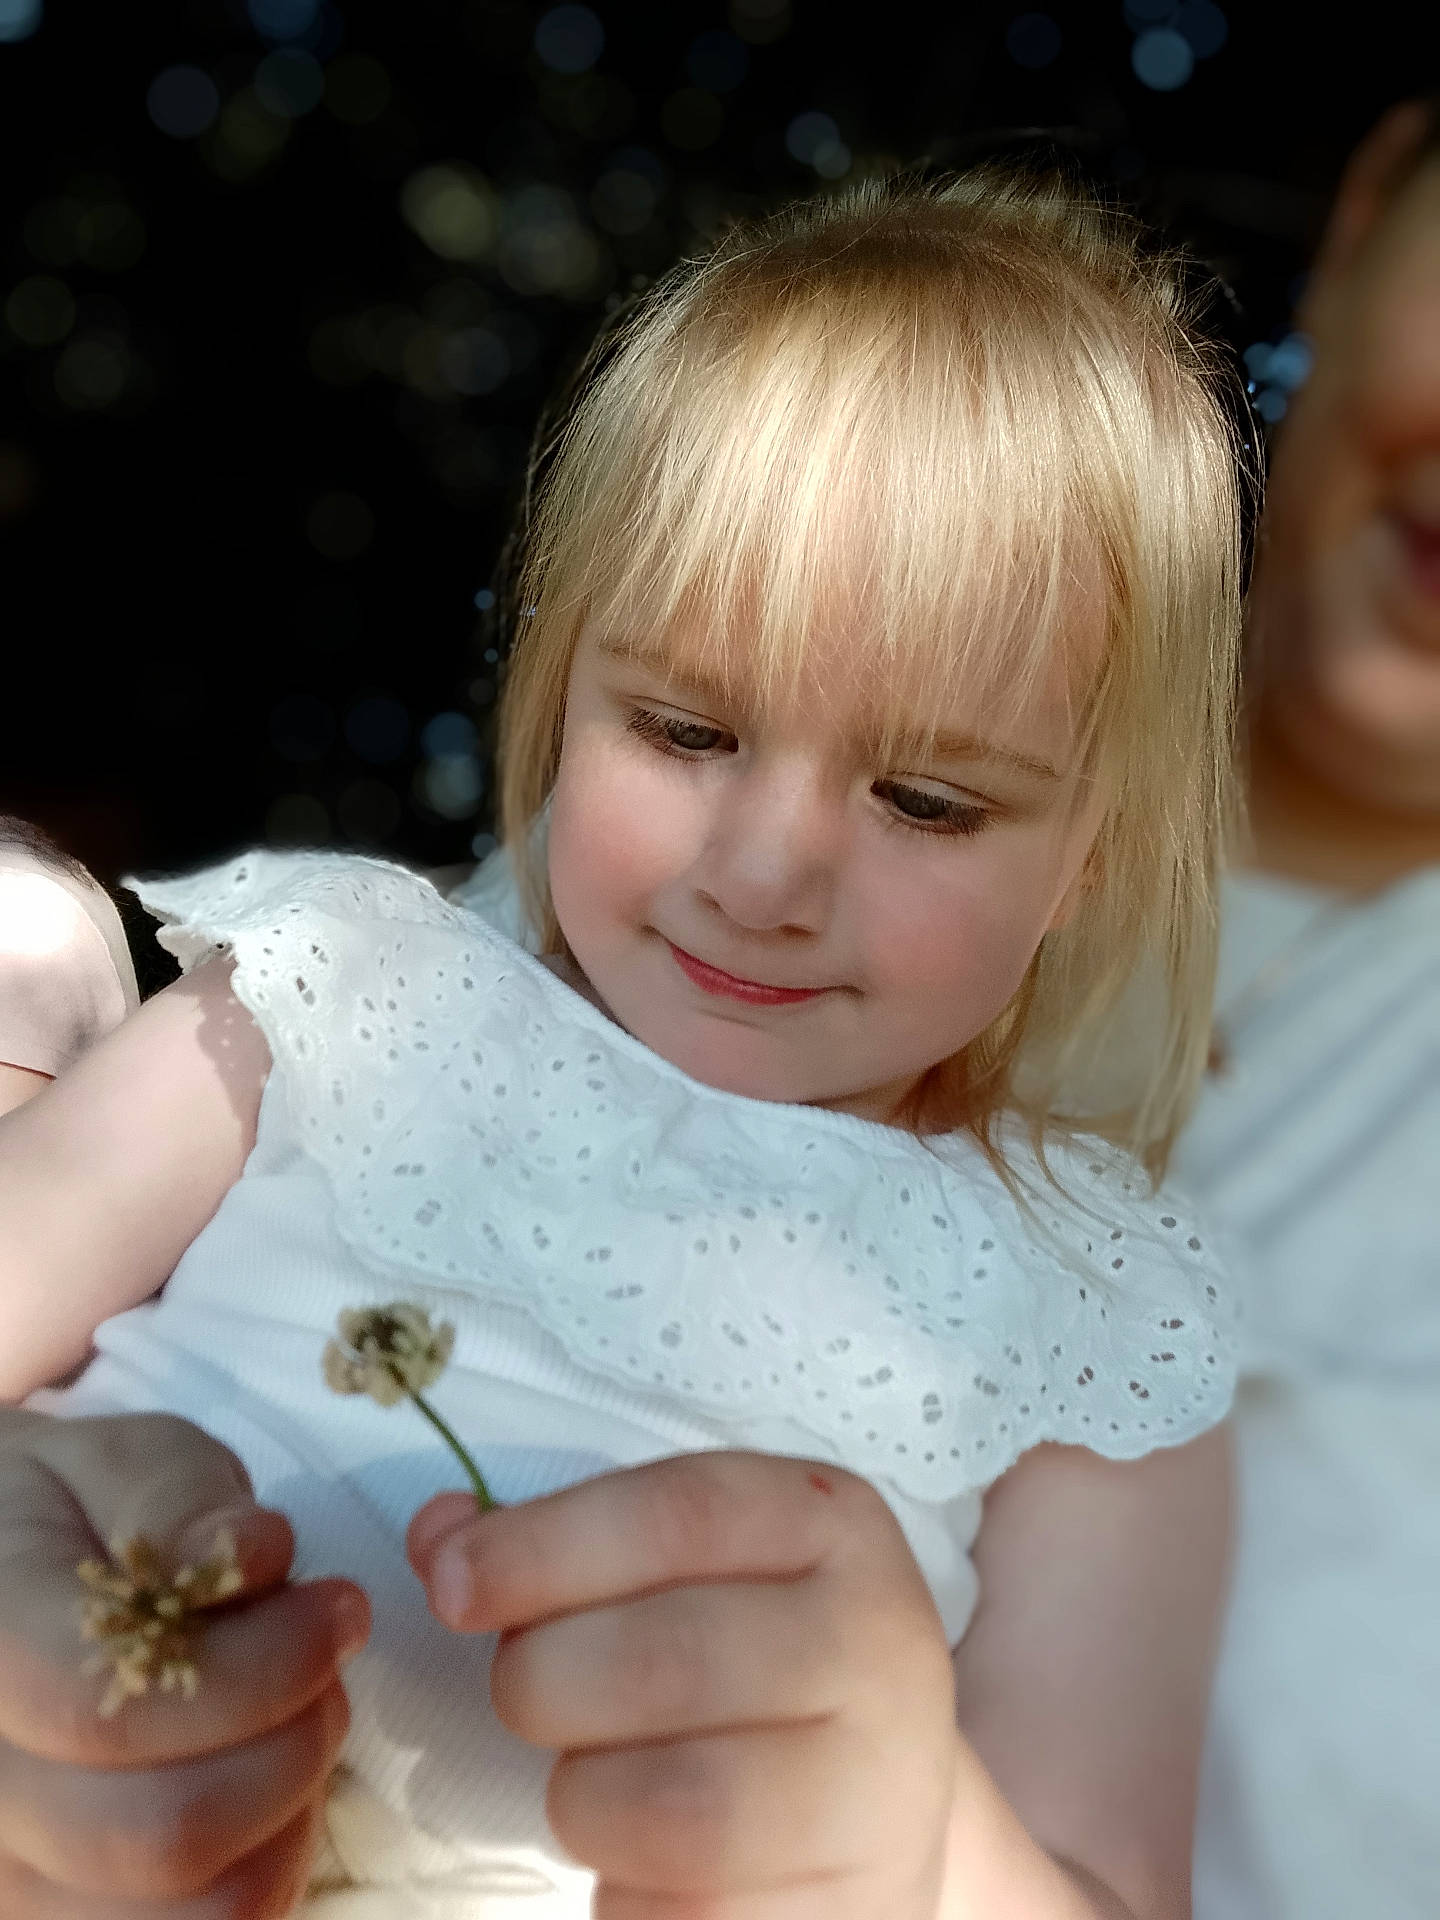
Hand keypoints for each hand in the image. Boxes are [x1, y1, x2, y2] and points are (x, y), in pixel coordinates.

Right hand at [0, 1408, 369, 1916]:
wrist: (2, 1575)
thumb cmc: (68, 1514)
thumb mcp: (117, 1459)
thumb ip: (177, 1497)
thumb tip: (249, 1552)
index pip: (114, 1712)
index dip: (262, 1665)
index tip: (338, 1607)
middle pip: (163, 1832)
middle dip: (293, 1738)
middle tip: (326, 1661)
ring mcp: (12, 1878)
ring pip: (197, 1907)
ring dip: (292, 1804)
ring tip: (293, 1715)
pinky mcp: (61, 1919)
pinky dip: (268, 1862)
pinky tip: (265, 1780)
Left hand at [407, 1452, 958, 1919]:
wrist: (874, 1801)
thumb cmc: (743, 1661)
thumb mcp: (678, 1569)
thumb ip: (563, 1544)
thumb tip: (438, 1534)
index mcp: (834, 1524)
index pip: (680, 1513)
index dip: (545, 1544)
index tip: (447, 1581)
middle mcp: (880, 1640)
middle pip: (666, 1658)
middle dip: (545, 1680)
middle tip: (527, 1692)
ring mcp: (881, 1785)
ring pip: (674, 1804)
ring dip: (583, 1797)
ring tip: (594, 1778)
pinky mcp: (854, 1902)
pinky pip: (691, 1913)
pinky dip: (626, 1892)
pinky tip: (641, 1857)